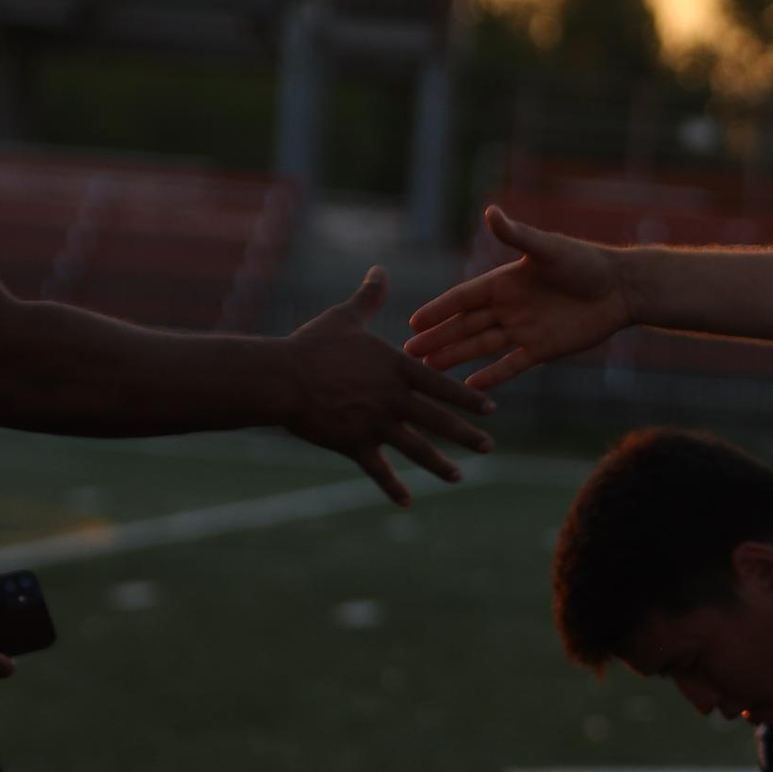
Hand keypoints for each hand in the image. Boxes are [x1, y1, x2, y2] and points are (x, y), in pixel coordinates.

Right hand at [283, 269, 495, 504]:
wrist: (282, 378)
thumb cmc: (312, 345)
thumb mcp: (345, 317)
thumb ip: (369, 298)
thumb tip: (379, 270)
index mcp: (395, 367)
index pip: (440, 384)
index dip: (467, 398)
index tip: (490, 409)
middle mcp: (393, 398)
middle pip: (438, 420)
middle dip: (466, 435)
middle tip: (489, 447)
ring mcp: (376, 424)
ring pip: (417, 449)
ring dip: (440, 465)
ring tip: (459, 477)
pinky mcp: (355, 444)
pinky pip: (379, 470)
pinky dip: (393, 487)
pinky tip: (408, 501)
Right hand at [402, 210, 635, 393]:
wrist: (620, 289)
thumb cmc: (584, 262)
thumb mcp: (547, 249)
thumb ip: (517, 235)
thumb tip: (490, 212)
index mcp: (504, 282)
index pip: (463, 298)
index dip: (439, 310)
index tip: (413, 323)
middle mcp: (509, 307)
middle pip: (466, 326)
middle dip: (438, 339)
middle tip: (408, 354)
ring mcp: (523, 330)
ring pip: (481, 347)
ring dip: (456, 357)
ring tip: (429, 370)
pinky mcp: (542, 350)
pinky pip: (510, 365)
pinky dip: (491, 376)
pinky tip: (470, 388)